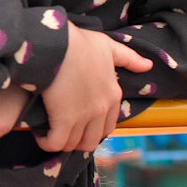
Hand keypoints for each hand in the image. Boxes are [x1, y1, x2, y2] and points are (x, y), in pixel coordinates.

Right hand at [40, 29, 152, 152]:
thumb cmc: (79, 43)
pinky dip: (47, 143)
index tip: (78, 124)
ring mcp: (83, 117)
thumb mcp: (107, 46)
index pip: (108, 126)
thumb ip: (128, 58)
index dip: (93, 129)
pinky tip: (39, 134)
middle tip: (61, 131)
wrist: (57, 45)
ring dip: (61, 142)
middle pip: (91, 140)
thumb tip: (148, 65)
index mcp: (112, 94)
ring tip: (48, 132)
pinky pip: (56, 143)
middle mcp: (101, 109)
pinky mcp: (64, 120)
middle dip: (77, 140)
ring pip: (74, 144)